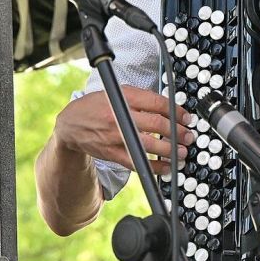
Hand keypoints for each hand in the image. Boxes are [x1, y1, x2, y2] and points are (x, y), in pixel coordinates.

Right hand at [52, 87, 194, 176]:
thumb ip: (139, 97)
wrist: (71, 125)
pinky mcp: (113, 154)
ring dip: (170, 151)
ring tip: (182, 152)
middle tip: (188, 136)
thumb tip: (167, 107)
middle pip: (156, 124)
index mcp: (122, 97)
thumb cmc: (95, 106)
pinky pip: (138, 163)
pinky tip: (167, 168)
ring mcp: (116, 137)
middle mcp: (119, 116)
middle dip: (177, 132)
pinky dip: (154, 167)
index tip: (186, 117)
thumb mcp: (115, 92)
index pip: (156, 103)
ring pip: (149, 145)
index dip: (175, 111)